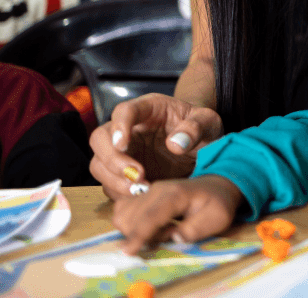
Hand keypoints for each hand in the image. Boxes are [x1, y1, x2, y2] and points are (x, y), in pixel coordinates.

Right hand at [89, 93, 223, 199]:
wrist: (202, 145)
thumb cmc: (202, 127)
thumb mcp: (208, 122)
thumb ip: (195, 128)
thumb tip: (175, 144)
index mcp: (148, 109)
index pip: (123, 111)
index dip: (119, 126)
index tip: (122, 144)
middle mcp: (129, 129)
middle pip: (100, 138)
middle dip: (112, 159)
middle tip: (137, 175)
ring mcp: (124, 152)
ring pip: (99, 164)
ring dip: (114, 180)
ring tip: (141, 191)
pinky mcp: (124, 174)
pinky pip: (110, 185)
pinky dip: (120, 194)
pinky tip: (141, 199)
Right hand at [113, 175, 242, 254]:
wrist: (214, 187)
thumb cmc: (216, 204)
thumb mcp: (217, 218)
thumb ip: (196, 229)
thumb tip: (174, 238)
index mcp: (176, 194)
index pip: (151, 216)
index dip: (138, 235)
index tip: (128, 252)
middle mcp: (157, 190)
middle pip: (131, 217)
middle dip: (139, 236)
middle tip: (166, 236)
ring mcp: (147, 192)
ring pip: (123, 215)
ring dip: (133, 231)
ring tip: (160, 231)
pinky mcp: (142, 196)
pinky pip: (122, 211)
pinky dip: (128, 224)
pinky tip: (149, 227)